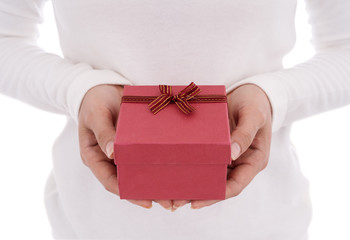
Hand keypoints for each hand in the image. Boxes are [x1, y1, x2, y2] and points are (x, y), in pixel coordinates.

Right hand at [78, 84, 172, 209]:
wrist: (102, 85)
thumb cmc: (94, 100)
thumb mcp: (96, 114)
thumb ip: (103, 133)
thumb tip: (112, 153)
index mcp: (95, 156)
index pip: (110, 181)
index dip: (128, 193)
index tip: (147, 202)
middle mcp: (109, 158)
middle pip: (129, 181)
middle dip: (148, 192)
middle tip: (170, 202)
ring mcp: (123, 151)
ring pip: (140, 172)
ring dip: (157, 182)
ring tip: (177, 193)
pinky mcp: (134, 143)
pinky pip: (147, 156)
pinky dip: (159, 165)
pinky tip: (175, 170)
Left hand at [178, 84, 272, 208]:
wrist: (250, 90)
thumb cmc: (256, 102)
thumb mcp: (253, 115)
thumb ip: (245, 133)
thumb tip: (232, 154)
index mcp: (253, 161)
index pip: (235, 186)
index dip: (215, 196)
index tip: (195, 203)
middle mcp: (239, 163)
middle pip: (218, 185)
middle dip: (197, 194)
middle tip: (173, 202)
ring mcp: (227, 156)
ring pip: (208, 175)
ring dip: (190, 184)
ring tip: (167, 193)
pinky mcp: (216, 147)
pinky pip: (202, 160)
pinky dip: (188, 167)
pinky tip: (172, 170)